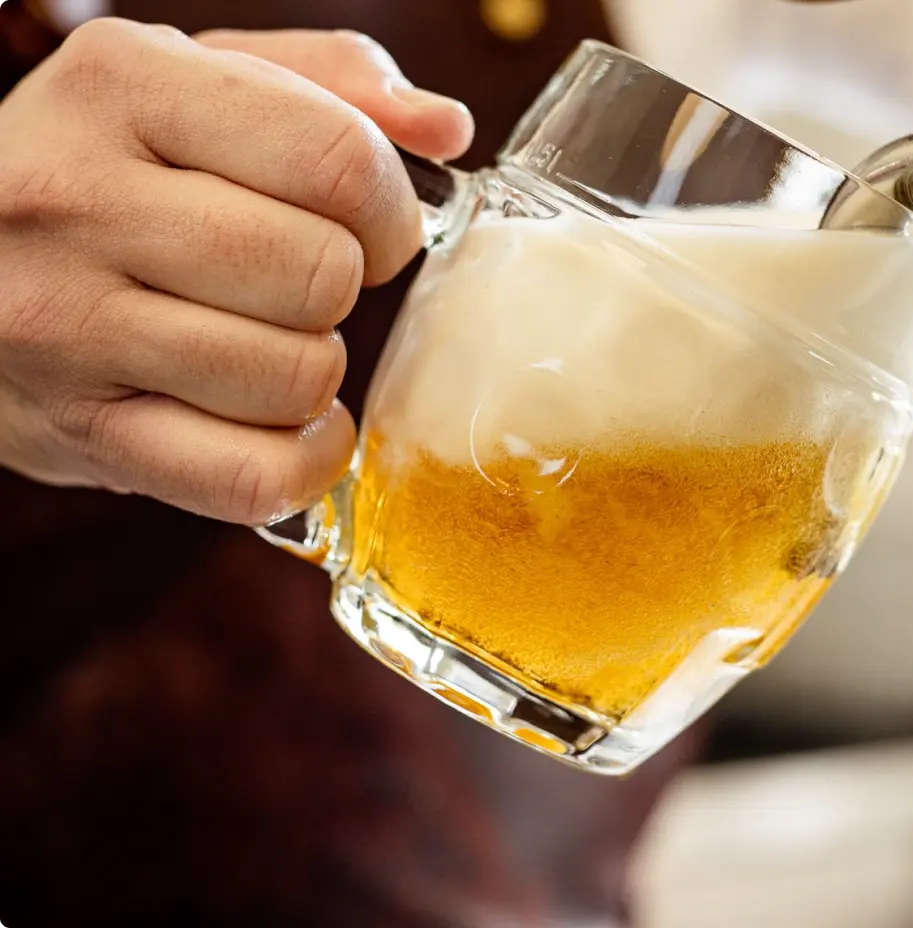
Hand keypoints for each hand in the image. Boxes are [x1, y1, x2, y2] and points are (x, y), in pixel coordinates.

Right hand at [0, 20, 471, 523]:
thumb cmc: (108, 169)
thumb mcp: (197, 83)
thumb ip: (331, 84)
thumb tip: (445, 128)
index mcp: (124, 85)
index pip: (336, 160)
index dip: (391, 210)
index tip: (373, 229)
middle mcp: (77, 200)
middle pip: (320, 274)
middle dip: (345, 289)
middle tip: (306, 285)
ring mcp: (67, 325)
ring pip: (295, 378)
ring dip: (316, 372)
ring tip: (270, 342)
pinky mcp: (80, 432)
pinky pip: (250, 477)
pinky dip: (303, 462)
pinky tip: (288, 425)